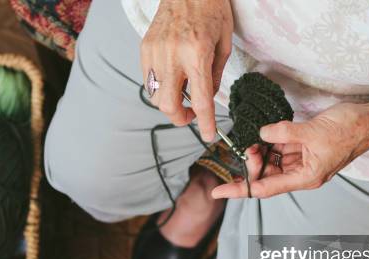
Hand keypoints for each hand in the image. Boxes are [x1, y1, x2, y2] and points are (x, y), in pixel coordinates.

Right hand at [141, 0, 232, 140]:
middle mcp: (172, 54)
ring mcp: (155, 51)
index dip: (204, 122)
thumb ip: (215, 75)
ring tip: (182, 94)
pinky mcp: (145, 48)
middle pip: (167, 104)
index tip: (208, 136)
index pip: (200, 99)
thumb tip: (207, 98)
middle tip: (192, 114)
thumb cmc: (211, 9)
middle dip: (180, 117)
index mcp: (197, 53)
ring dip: (169, 102)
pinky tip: (172, 78)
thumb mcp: (224, 43)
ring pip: (155, 95)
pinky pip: (149, 79)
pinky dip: (160, 86)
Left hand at [212, 103, 368, 198]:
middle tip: (245, 146)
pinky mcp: (303, 147)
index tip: (218, 191)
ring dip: (259, 152)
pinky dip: (269, 141)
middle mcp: (301, 173)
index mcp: (305, 177)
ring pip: (271, 161)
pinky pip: (280, 148)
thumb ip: (284, 133)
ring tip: (253, 139)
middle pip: (265, 176)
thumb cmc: (349, 131)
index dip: (239, 189)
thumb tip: (262, 134)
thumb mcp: (313, 132)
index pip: (263, 189)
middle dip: (252, 163)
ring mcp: (302, 160)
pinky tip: (263, 134)